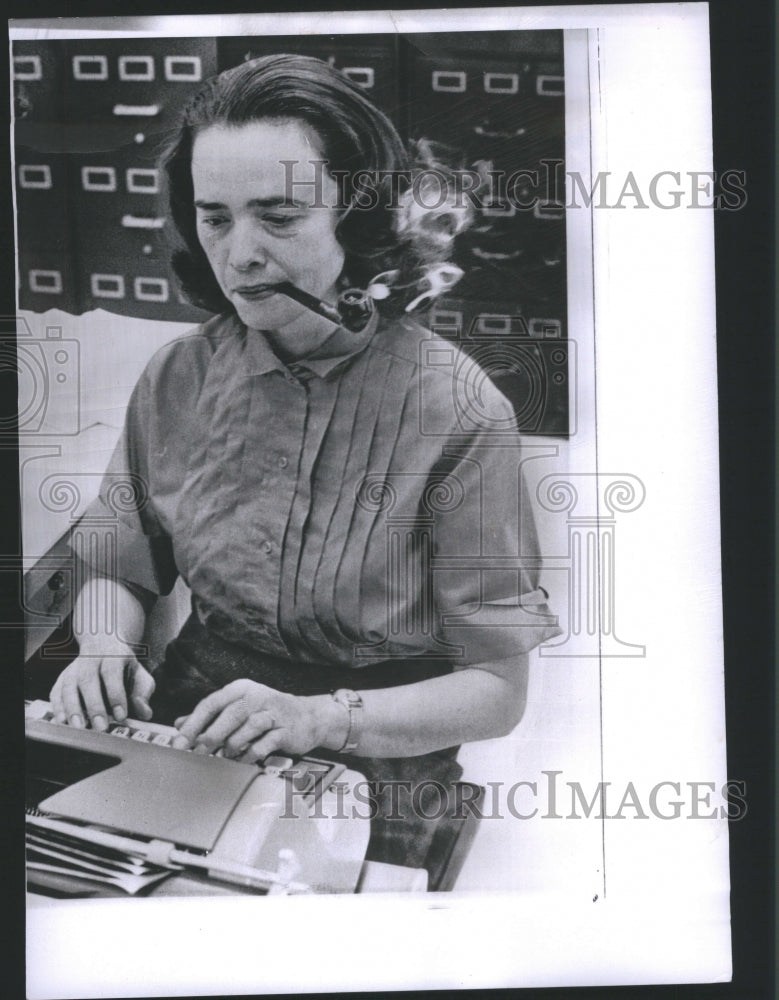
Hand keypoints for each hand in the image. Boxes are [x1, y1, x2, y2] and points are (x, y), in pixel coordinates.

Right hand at [50, 639, 154, 730]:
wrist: (102, 643)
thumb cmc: (124, 667)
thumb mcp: (139, 675)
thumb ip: (143, 693)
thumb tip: (145, 713)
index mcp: (114, 655)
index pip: (112, 672)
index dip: (116, 694)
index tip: (121, 716)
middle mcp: (91, 659)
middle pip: (88, 679)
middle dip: (94, 705)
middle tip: (100, 727)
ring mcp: (74, 667)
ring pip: (69, 685)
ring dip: (72, 707)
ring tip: (79, 727)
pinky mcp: (62, 677)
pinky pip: (56, 691)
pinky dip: (58, 706)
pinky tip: (62, 721)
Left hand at [173, 679, 331, 761]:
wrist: (309, 717)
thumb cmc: (268, 713)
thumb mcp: (238, 707)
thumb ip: (211, 716)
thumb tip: (180, 724)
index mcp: (241, 689)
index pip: (211, 703)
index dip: (193, 724)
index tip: (179, 742)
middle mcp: (257, 696)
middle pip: (229, 714)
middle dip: (210, 735)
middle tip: (199, 751)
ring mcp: (273, 712)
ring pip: (248, 727)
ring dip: (232, 745)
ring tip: (225, 755)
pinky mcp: (286, 730)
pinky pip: (264, 744)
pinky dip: (250, 753)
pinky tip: (244, 758)